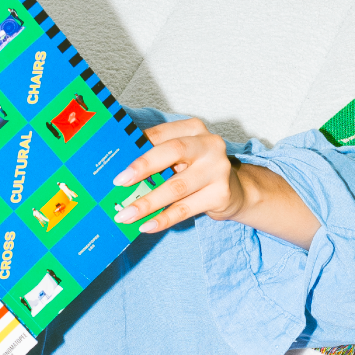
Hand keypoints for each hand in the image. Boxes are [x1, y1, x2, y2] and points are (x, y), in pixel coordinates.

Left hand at [111, 117, 248, 234]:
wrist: (237, 190)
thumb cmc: (199, 170)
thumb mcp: (182, 156)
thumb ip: (157, 155)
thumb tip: (121, 170)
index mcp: (194, 129)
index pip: (161, 135)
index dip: (138, 148)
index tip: (117, 165)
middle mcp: (209, 144)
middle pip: (173, 151)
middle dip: (143, 168)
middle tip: (120, 184)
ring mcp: (218, 169)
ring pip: (176, 187)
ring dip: (148, 203)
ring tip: (126, 215)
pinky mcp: (220, 194)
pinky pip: (185, 209)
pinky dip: (164, 218)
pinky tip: (147, 225)